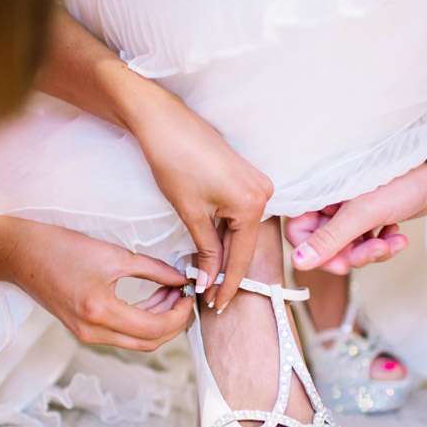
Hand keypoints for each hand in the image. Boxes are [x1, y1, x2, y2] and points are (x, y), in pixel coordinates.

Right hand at [0, 217, 192, 349]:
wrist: (17, 253)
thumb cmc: (60, 247)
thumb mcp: (113, 253)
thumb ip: (153, 268)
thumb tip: (182, 278)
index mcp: (100, 313)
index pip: (155, 328)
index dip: (180, 314)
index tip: (190, 293)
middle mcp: (93, 332)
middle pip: (150, 343)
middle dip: (175, 323)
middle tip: (187, 297)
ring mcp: (87, 334)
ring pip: (138, 341)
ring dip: (160, 322)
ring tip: (173, 293)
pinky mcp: (83, 329)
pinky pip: (123, 334)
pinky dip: (143, 320)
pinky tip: (155, 297)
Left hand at [124, 90, 272, 309]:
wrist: (163, 121)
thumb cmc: (174, 160)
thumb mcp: (190, 212)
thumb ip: (205, 249)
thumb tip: (208, 279)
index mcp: (253, 203)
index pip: (241, 256)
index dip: (228, 284)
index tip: (217, 305)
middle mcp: (263, 193)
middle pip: (243, 244)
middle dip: (225, 271)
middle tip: (210, 298)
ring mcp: (257, 183)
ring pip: (240, 230)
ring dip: (224, 253)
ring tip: (209, 280)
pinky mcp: (245, 177)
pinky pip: (238, 215)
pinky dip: (225, 233)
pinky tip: (212, 251)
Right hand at [287, 162, 426, 273]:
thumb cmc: (402, 181)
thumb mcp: (362, 214)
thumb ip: (329, 239)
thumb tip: (299, 263)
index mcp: (320, 193)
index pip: (298, 232)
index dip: (317, 252)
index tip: (342, 263)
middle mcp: (330, 202)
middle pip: (324, 245)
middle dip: (352, 254)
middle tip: (376, 250)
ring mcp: (349, 211)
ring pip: (347, 248)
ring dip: (371, 252)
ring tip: (392, 242)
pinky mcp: (367, 218)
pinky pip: (365, 244)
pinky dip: (382, 246)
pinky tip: (398, 236)